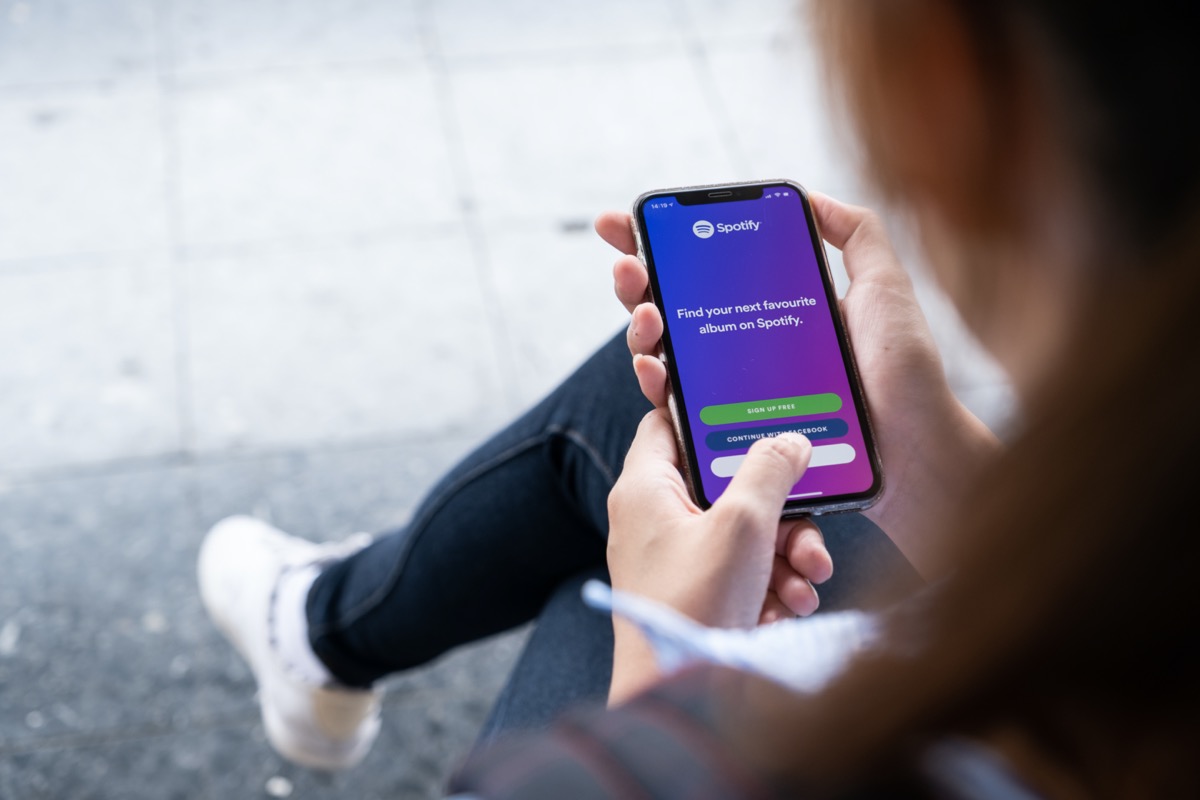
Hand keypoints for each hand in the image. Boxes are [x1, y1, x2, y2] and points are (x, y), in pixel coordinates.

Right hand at [595, 195, 1000, 577]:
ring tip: (646, 316)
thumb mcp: (885, 288)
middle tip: (628, 267)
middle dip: (636, 283)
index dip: (657, 247)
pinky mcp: (731, 436)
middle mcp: (745, 349)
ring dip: (640, 332)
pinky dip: (657, 385)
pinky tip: (656, 368)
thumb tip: (807, 195)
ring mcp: (734, 394)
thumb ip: (856, 234)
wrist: (916, 454)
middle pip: (671, 310)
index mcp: (771, 311)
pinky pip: (680, 410)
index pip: (703, 272)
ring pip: (665, 357)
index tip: (624, 223)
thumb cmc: (905, 375)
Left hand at [605, 409, 831, 701]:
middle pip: (724, 484)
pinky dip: (770, 584)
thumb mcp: (741, 526)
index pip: (668, 422)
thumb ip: (769, 471)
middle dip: (778, 509)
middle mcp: (654, 518)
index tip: (757, 416)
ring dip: (784, 554)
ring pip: (742, 531)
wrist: (676, 694)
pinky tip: (788, 608)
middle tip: (807, 529)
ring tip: (807, 581)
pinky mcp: (696, 593)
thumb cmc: (693, 606)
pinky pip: (741, 571)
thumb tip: (790, 441)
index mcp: (646, 488)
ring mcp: (675, 558)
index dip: (711, 414)